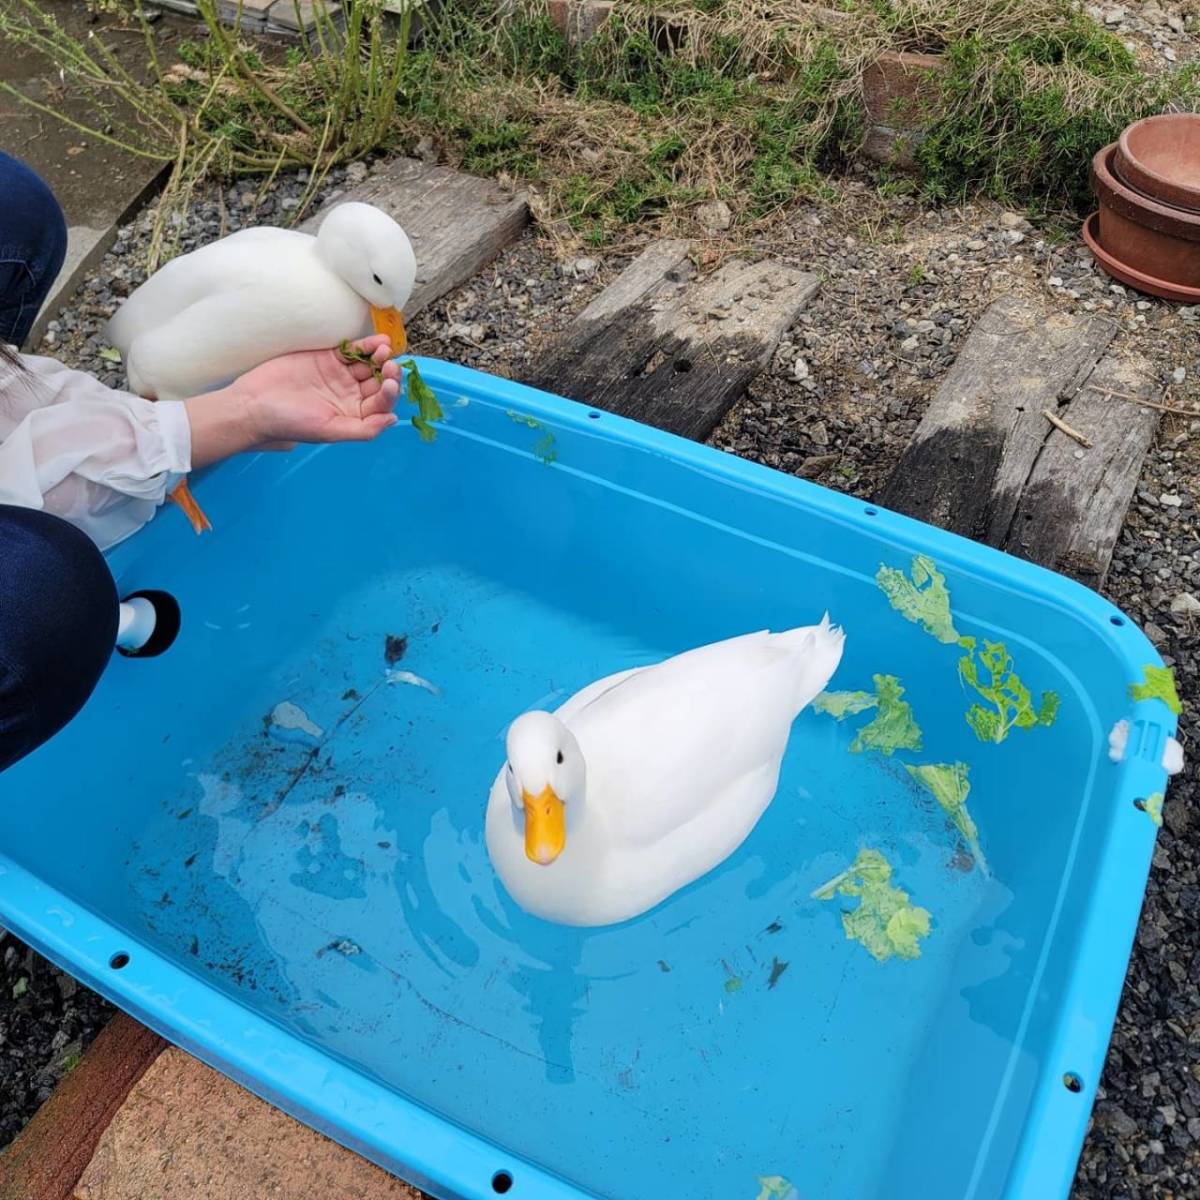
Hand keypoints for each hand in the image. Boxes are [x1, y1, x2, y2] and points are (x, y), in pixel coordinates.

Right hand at [185, 335, 401, 469]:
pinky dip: (366, 346)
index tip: (390, 383)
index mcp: (354, 416)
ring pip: (369, 365)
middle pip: (379, 382)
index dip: (390, 394)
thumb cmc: (289, 422)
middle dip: (388, 373)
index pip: (381, 404)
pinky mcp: (329, 358)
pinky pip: (353, 351)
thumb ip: (364, 429)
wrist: (254, 403)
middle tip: (390, 363)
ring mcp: (341, 376)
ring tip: (383, 350)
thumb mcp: (329, 430)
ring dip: (380, 357)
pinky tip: (377, 342)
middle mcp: (351, 396)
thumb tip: (393, 420)